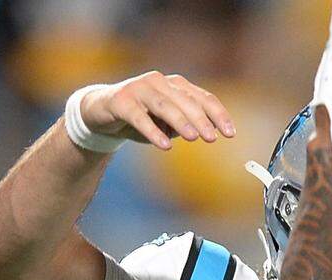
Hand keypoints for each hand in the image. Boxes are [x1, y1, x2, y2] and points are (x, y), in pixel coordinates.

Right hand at [79, 71, 235, 149]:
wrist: (101, 111)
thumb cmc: (142, 116)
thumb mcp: (168, 122)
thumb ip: (187, 124)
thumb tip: (211, 133)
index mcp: (175, 85)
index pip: (203, 97)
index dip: (218, 114)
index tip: (230, 133)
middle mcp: (159, 82)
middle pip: (186, 100)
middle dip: (202, 119)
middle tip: (212, 138)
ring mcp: (139, 88)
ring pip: (164, 105)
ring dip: (181, 121)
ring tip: (193, 138)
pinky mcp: (120, 100)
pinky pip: (139, 116)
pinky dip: (153, 131)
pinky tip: (165, 145)